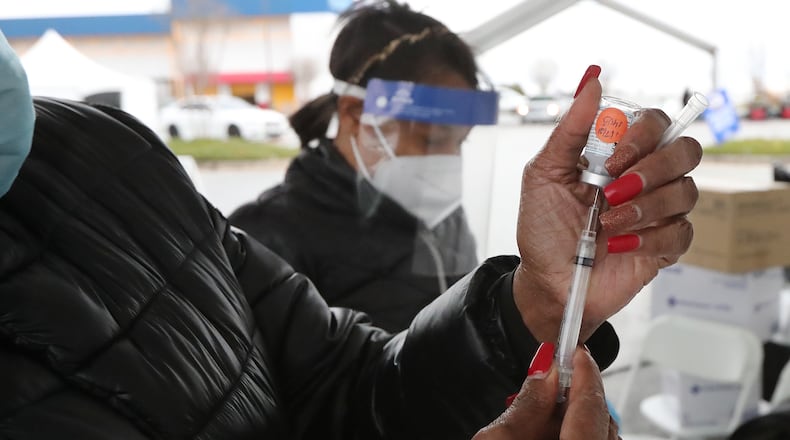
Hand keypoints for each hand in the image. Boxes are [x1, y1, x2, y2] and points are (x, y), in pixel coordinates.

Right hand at [472, 346, 617, 439]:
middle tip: (553, 377)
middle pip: (599, 417)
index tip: (575, 350)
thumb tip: (544, 369)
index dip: (583, 371)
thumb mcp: (498, 439)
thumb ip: (526, 403)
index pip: (591, 403)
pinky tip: (547, 431)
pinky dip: (572, 432)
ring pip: (597, 434)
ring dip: (573, 415)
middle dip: (576, 393)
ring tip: (544, 409)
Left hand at [513, 72, 701, 341]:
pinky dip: (649, 239)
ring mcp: (658, 211)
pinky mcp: (665, 246)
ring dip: (644, 208)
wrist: (546, 280)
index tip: (611, 159)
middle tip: (613, 191)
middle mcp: (645, 177)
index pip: (656, 123)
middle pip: (686, 150)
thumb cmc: (544, 226)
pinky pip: (682, 232)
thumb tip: (591, 80)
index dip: (642, 135)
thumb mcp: (544, 173)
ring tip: (607, 224)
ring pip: (686, 191)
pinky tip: (619, 247)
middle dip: (652, 168)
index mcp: (620, 154)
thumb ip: (571, 129)